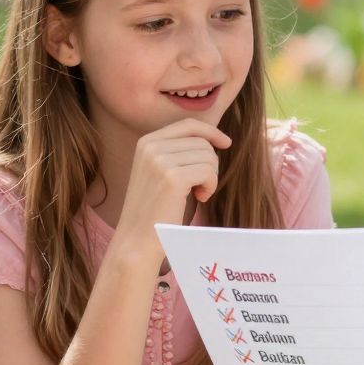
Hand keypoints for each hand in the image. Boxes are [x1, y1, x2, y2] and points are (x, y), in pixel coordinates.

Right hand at [112, 120, 232, 261]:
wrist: (137, 239)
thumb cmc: (156, 209)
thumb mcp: (161, 172)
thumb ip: (178, 152)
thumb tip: (213, 138)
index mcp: (147, 142)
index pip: (188, 125)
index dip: (211, 131)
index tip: (226, 143)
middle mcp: (151, 146)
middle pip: (202, 142)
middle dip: (210, 164)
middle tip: (200, 187)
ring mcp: (160, 160)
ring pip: (208, 157)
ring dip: (210, 177)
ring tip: (198, 194)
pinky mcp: (173, 177)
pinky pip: (208, 172)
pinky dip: (210, 186)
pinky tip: (200, 198)